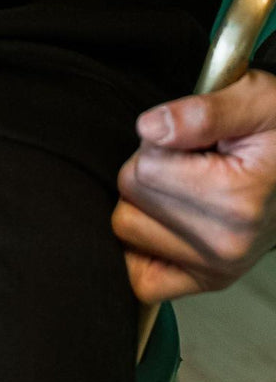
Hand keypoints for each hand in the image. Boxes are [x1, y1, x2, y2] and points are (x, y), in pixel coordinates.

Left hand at [112, 69, 275, 302]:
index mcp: (235, 198)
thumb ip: (201, 112)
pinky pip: (142, 280)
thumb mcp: (255, 100)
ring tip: (185, 187)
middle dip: (148, 170)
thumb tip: (151, 128)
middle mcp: (226, 243)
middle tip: (189, 162)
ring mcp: (218, 268)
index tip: (189, 141)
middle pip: (130, 197)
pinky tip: (164, 224)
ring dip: (145, 204)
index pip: (143, 167)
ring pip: (127, 229)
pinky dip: (141, 250)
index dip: (156, 142)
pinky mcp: (209, 281)